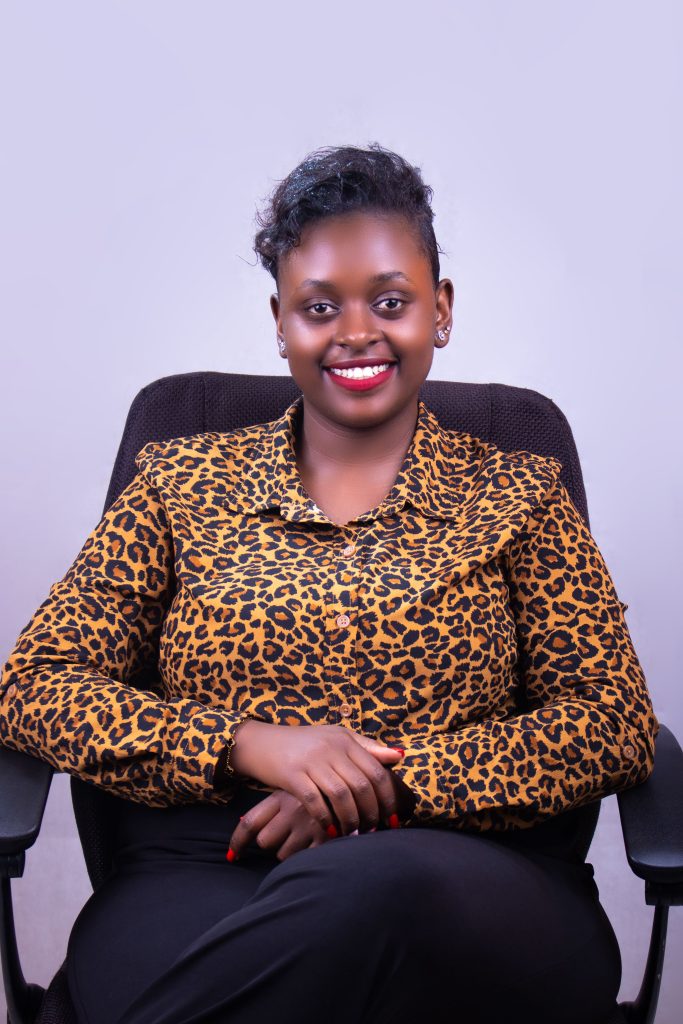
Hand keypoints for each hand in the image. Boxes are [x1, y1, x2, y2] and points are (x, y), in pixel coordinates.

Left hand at [228, 789, 330, 862]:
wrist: (361, 782)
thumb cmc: (324, 785)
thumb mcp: (298, 786)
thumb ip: (275, 804)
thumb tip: (244, 822)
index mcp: (282, 795)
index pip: (250, 823)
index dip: (238, 842)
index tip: (232, 856)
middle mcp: (292, 811)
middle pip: (265, 841)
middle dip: (274, 842)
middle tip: (287, 833)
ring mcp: (308, 826)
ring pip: (284, 854)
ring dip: (292, 849)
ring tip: (307, 835)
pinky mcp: (324, 839)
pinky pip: (304, 859)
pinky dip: (309, 856)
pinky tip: (317, 843)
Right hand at [230, 721, 405, 836]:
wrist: (261, 742)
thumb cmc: (303, 743)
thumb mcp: (335, 738)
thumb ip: (367, 747)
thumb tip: (399, 756)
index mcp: (345, 740)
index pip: (376, 771)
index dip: (388, 798)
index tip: (392, 817)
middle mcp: (331, 748)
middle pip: (361, 785)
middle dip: (371, 813)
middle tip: (373, 830)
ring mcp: (311, 761)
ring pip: (341, 795)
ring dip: (351, 819)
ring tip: (353, 834)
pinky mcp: (292, 774)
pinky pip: (315, 801)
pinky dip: (326, 819)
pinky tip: (331, 831)